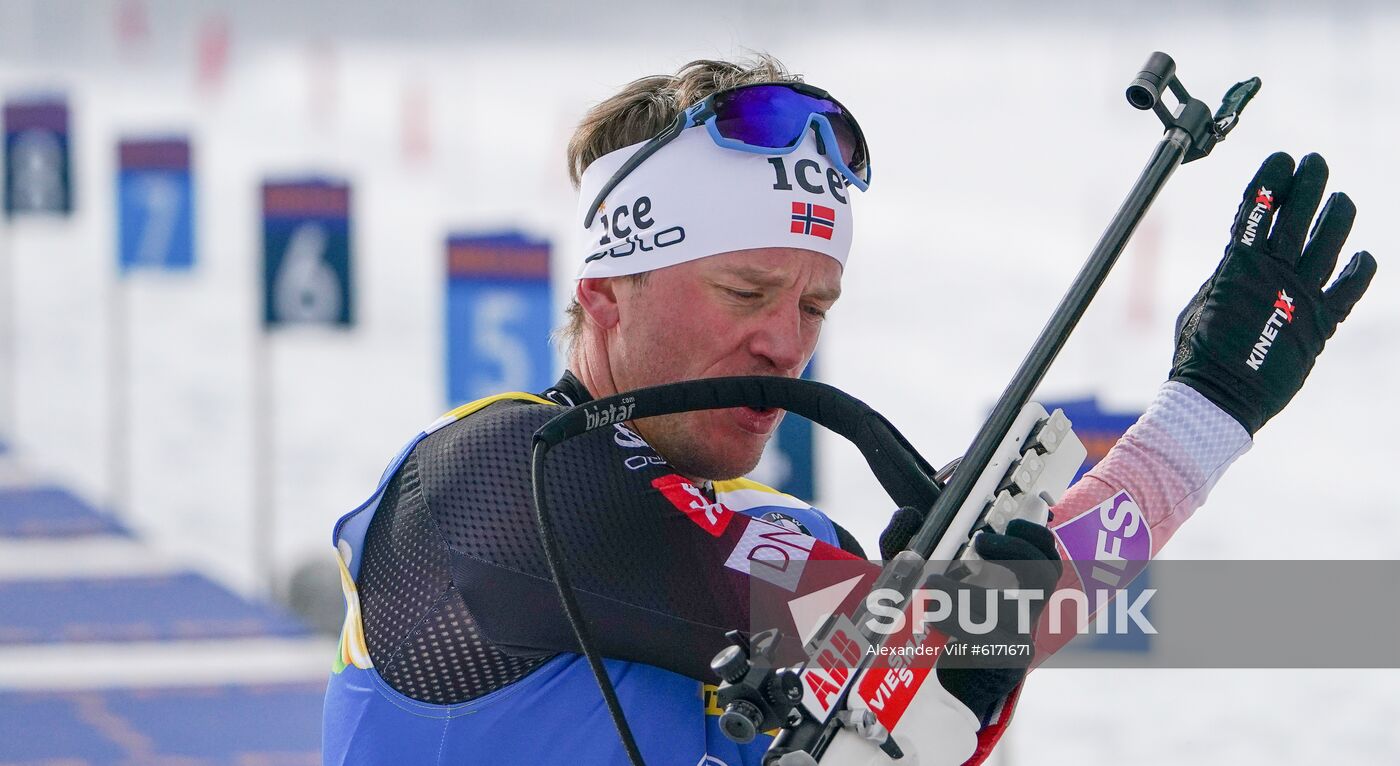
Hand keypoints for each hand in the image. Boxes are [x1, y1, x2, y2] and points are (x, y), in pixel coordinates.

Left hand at [925, 519, 1061, 719]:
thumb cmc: (938, 626)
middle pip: (1043, 575)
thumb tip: (907, 516)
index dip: (1036, 537)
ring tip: (934, 583)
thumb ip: (919, 550)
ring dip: (967, 589)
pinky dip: (957, 621)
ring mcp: (1019, 638)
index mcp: (1015, 589)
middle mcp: (1025, 612)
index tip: (1010, 523)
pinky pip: (988, 638)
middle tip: (980, 543)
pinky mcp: (1005, 663)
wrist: (939, 685)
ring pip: (1008, 605)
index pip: (1046, 558)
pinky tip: (933, 616)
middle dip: (1015, 550)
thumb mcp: (924, 581)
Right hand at [1169, 152, 1376, 434]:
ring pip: (1330, 242)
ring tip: (1342, 200)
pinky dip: (1359, 270)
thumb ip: (1223, 279)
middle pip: (1298, 214)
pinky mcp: (1320, 323)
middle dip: (1309, 183)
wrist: (1220, 396)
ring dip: (1338, 216)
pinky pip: (1349, 289)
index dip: (1271, 180)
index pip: (1257, 209)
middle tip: (1317, 162)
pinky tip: (1363, 256)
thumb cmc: (1199, 354)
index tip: (1282, 160)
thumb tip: (1235, 263)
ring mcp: (1300, 295)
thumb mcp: (1200, 304)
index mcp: (1237, 265)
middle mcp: (1273, 272)